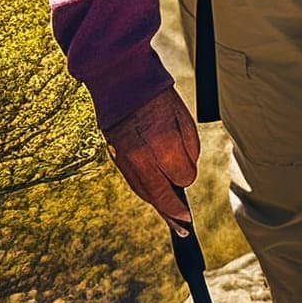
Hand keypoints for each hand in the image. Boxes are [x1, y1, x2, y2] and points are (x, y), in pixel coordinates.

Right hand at [101, 85, 200, 229]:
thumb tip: (186, 172)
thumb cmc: (156, 92)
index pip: (181, 174)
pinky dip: (145, 193)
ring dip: (158, 207)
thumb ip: (188, 146)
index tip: (188, 173)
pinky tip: (154, 199)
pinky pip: (132, 182)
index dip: (187, 175)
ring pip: (143, 192)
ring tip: (172, 221)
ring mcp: (123, 157)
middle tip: (185, 226)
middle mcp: (139, 155)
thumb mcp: (181, 113)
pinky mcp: (113, 156)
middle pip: (159, 194)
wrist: (119, 76)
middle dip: (173, 211)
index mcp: (160, 140)